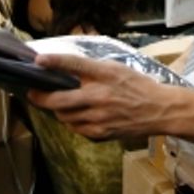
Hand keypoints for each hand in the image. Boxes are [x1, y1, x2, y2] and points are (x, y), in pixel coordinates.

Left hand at [26, 54, 179, 140]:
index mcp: (105, 74)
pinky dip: (73, 121)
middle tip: (33, 94)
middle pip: (59, 99)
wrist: (160, 110)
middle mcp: (100, 95)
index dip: (54, 61)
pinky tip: (78, 116)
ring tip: (60, 104)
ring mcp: (99, 117)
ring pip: (64, 116)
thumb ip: (94, 69)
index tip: (38, 60)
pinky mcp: (101, 133)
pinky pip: (76, 128)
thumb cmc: (139, 86)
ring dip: (58, 110)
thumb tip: (67, 69)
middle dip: (40, 97)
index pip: (74, 65)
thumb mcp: (117, 69)